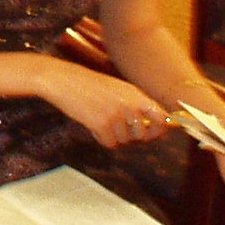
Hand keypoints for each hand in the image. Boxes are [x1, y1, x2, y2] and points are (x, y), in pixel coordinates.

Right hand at [43, 66, 168, 148]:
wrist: (62, 80)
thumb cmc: (87, 84)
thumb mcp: (116, 88)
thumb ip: (134, 103)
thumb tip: (150, 124)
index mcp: (135, 94)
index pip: (161, 118)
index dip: (158, 130)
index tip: (151, 134)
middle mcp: (129, 104)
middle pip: (143, 135)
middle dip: (131, 136)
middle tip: (118, 129)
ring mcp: (116, 114)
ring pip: (124, 140)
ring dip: (113, 136)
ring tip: (99, 119)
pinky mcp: (102, 124)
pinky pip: (109, 144)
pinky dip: (101, 138)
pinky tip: (92, 124)